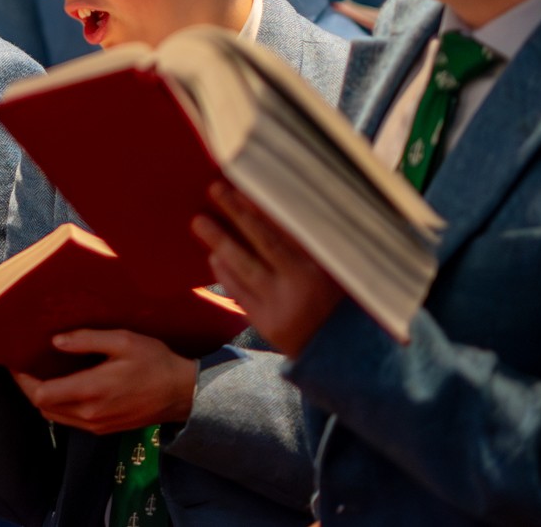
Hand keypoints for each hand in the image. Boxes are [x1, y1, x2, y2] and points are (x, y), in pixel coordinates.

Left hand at [11, 330, 197, 433]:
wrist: (182, 393)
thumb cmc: (154, 362)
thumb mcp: (122, 341)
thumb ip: (86, 340)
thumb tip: (55, 341)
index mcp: (91, 391)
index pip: (41, 394)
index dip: (22, 380)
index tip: (15, 361)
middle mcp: (90, 414)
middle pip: (42, 407)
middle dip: (28, 387)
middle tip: (23, 364)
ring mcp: (96, 425)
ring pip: (54, 416)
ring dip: (42, 397)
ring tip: (39, 372)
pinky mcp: (103, 428)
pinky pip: (69, 420)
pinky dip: (58, 404)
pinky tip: (61, 385)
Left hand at [193, 182, 345, 355]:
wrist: (341, 353)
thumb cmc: (335, 303)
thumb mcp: (332, 271)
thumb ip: (307, 244)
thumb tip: (273, 207)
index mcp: (323, 264)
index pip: (288, 228)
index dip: (263, 207)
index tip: (242, 185)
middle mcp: (302, 281)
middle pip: (265, 240)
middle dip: (238, 213)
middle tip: (216, 188)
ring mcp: (282, 303)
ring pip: (246, 266)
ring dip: (220, 241)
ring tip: (199, 221)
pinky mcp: (268, 324)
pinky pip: (240, 293)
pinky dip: (226, 274)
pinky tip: (213, 257)